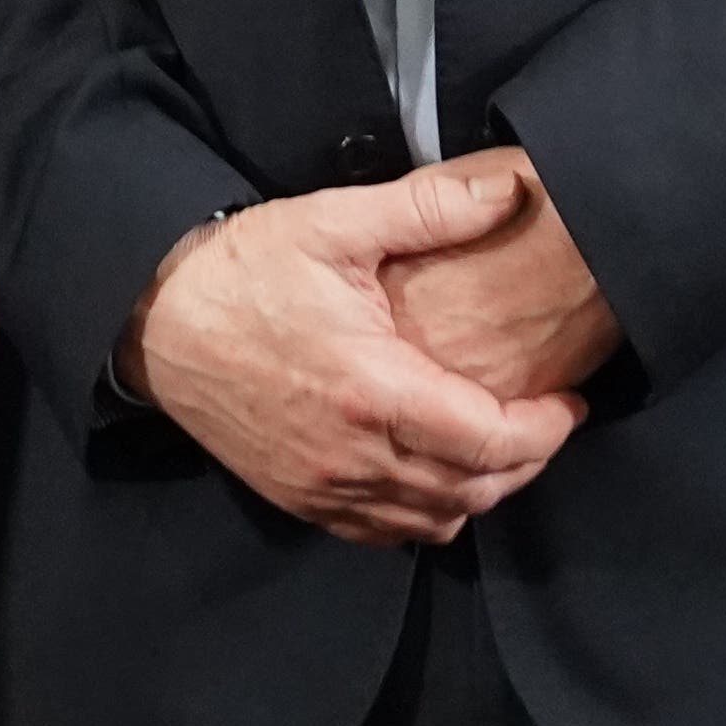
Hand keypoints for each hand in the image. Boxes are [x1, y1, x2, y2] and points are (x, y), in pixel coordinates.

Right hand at [118, 156, 589, 545]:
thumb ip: (430, 208)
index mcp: (372, 388)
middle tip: (549, 420)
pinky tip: (438, 474)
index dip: (547, 429)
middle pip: (475, 489)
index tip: (570, 400)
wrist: (155, 320)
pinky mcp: (300, 499)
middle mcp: (352, 454)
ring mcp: (322, 486)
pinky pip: (385, 532)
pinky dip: (428, 513)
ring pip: (435, 518)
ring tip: (502, 443)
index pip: (492, 441)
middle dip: (528, 460)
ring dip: (483, 490)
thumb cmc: (244, 269)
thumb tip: (512, 193)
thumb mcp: (336, 222)